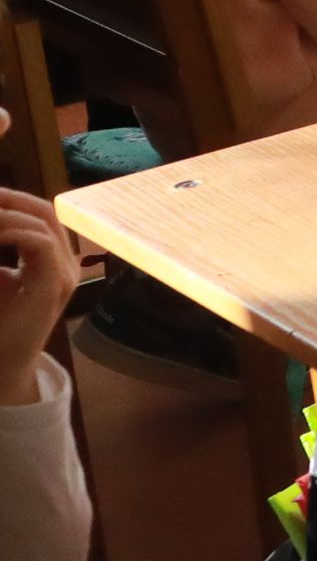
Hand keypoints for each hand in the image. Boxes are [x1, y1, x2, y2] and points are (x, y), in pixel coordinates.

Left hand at [0, 186, 67, 380]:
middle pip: (46, 212)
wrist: (5, 360)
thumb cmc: (0, 321)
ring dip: (7, 216)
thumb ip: (1, 250)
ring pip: (43, 224)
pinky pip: (41, 244)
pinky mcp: (55, 285)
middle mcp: (66, 262)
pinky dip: (14, 233)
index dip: (14, 199)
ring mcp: (65, 273)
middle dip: (11, 199)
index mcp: (54, 260)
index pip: (41, 215)